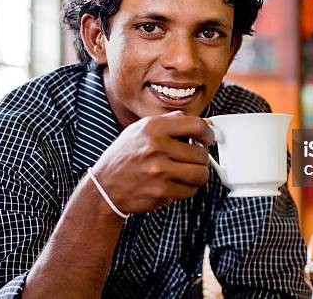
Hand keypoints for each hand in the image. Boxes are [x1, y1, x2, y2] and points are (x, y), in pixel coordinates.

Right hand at [91, 111, 213, 213]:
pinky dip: (188, 189)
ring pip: (200, 173)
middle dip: (201, 158)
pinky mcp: (161, 191)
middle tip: (192, 160)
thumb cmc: (125, 156)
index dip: (207, 133)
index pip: (196, 125)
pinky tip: (177, 184)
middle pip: (201, 152)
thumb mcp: (141, 129)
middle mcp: (155, 146)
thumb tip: (204, 123)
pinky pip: (190, 190)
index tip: (208, 139)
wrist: (105, 186)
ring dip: (198, 175)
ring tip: (188, 172)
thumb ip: (171, 122)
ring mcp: (159, 170)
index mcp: (153, 127)